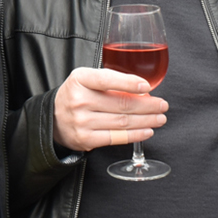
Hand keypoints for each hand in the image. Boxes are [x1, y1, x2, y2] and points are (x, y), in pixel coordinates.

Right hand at [50, 67, 167, 152]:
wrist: (54, 118)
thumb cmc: (77, 95)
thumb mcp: (87, 79)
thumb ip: (110, 80)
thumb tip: (144, 90)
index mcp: (80, 79)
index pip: (107, 79)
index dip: (129, 83)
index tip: (148, 86)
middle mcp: (79, 100)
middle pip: (121, 103)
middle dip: (147, 105)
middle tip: (162, 105)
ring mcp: (82, 121)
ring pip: (122, 121)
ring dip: (146, 120)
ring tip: (159, 118)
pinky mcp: (86, 139)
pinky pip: (116, 137)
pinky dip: (135, 134)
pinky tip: (147, 130)